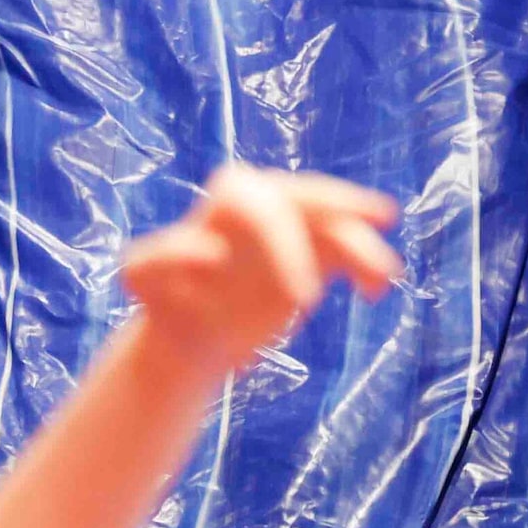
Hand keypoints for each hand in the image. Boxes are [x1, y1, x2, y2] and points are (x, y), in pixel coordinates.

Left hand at [122, 165, 401, 376]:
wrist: (189, 330)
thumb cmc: (165, 302)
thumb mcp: (142, 279)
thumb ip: (159, 259)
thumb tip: (211, 254)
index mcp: (223, 206)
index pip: (260, 204)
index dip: (287, 243)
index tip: (303, 301)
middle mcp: (263, 207)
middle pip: (307, 198)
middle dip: (339, 220)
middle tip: (370, 257)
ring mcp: (291, 229)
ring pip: (333, 222)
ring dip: (362, 244)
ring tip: (385, 277)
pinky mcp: (312, 254)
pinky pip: (347, 248)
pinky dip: (365, 264)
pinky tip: (375, 292)